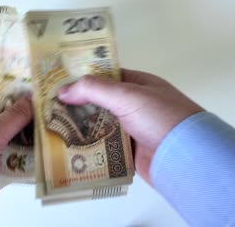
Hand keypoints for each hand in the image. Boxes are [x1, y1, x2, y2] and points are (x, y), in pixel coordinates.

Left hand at [0, 97, 31, 225]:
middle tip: (35, 96)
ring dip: (20, 131)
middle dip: (13, 109)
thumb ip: (10, 118)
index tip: (15, 77)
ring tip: (42, 117)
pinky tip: (38, 144)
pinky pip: (7, 156)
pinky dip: (21, 151)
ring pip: (1, 136)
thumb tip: (30, 100)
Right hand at [58, 69, 203, 184]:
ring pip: (100, 125)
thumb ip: (95, 90)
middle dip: (76, 105)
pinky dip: (90, 146)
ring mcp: (132, 128)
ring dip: (80, 127)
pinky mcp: (129, 150)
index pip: (105, 76)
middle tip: (48, 107)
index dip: (82, 77)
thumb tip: (64, 90)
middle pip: (99, 102)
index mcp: (138, 84)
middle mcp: (134, 105)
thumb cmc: (161, 118)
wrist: (186, 158)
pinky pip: (105, 146)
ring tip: (52, 127)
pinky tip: (69, 146)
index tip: (58, 82)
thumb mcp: (127, 96)